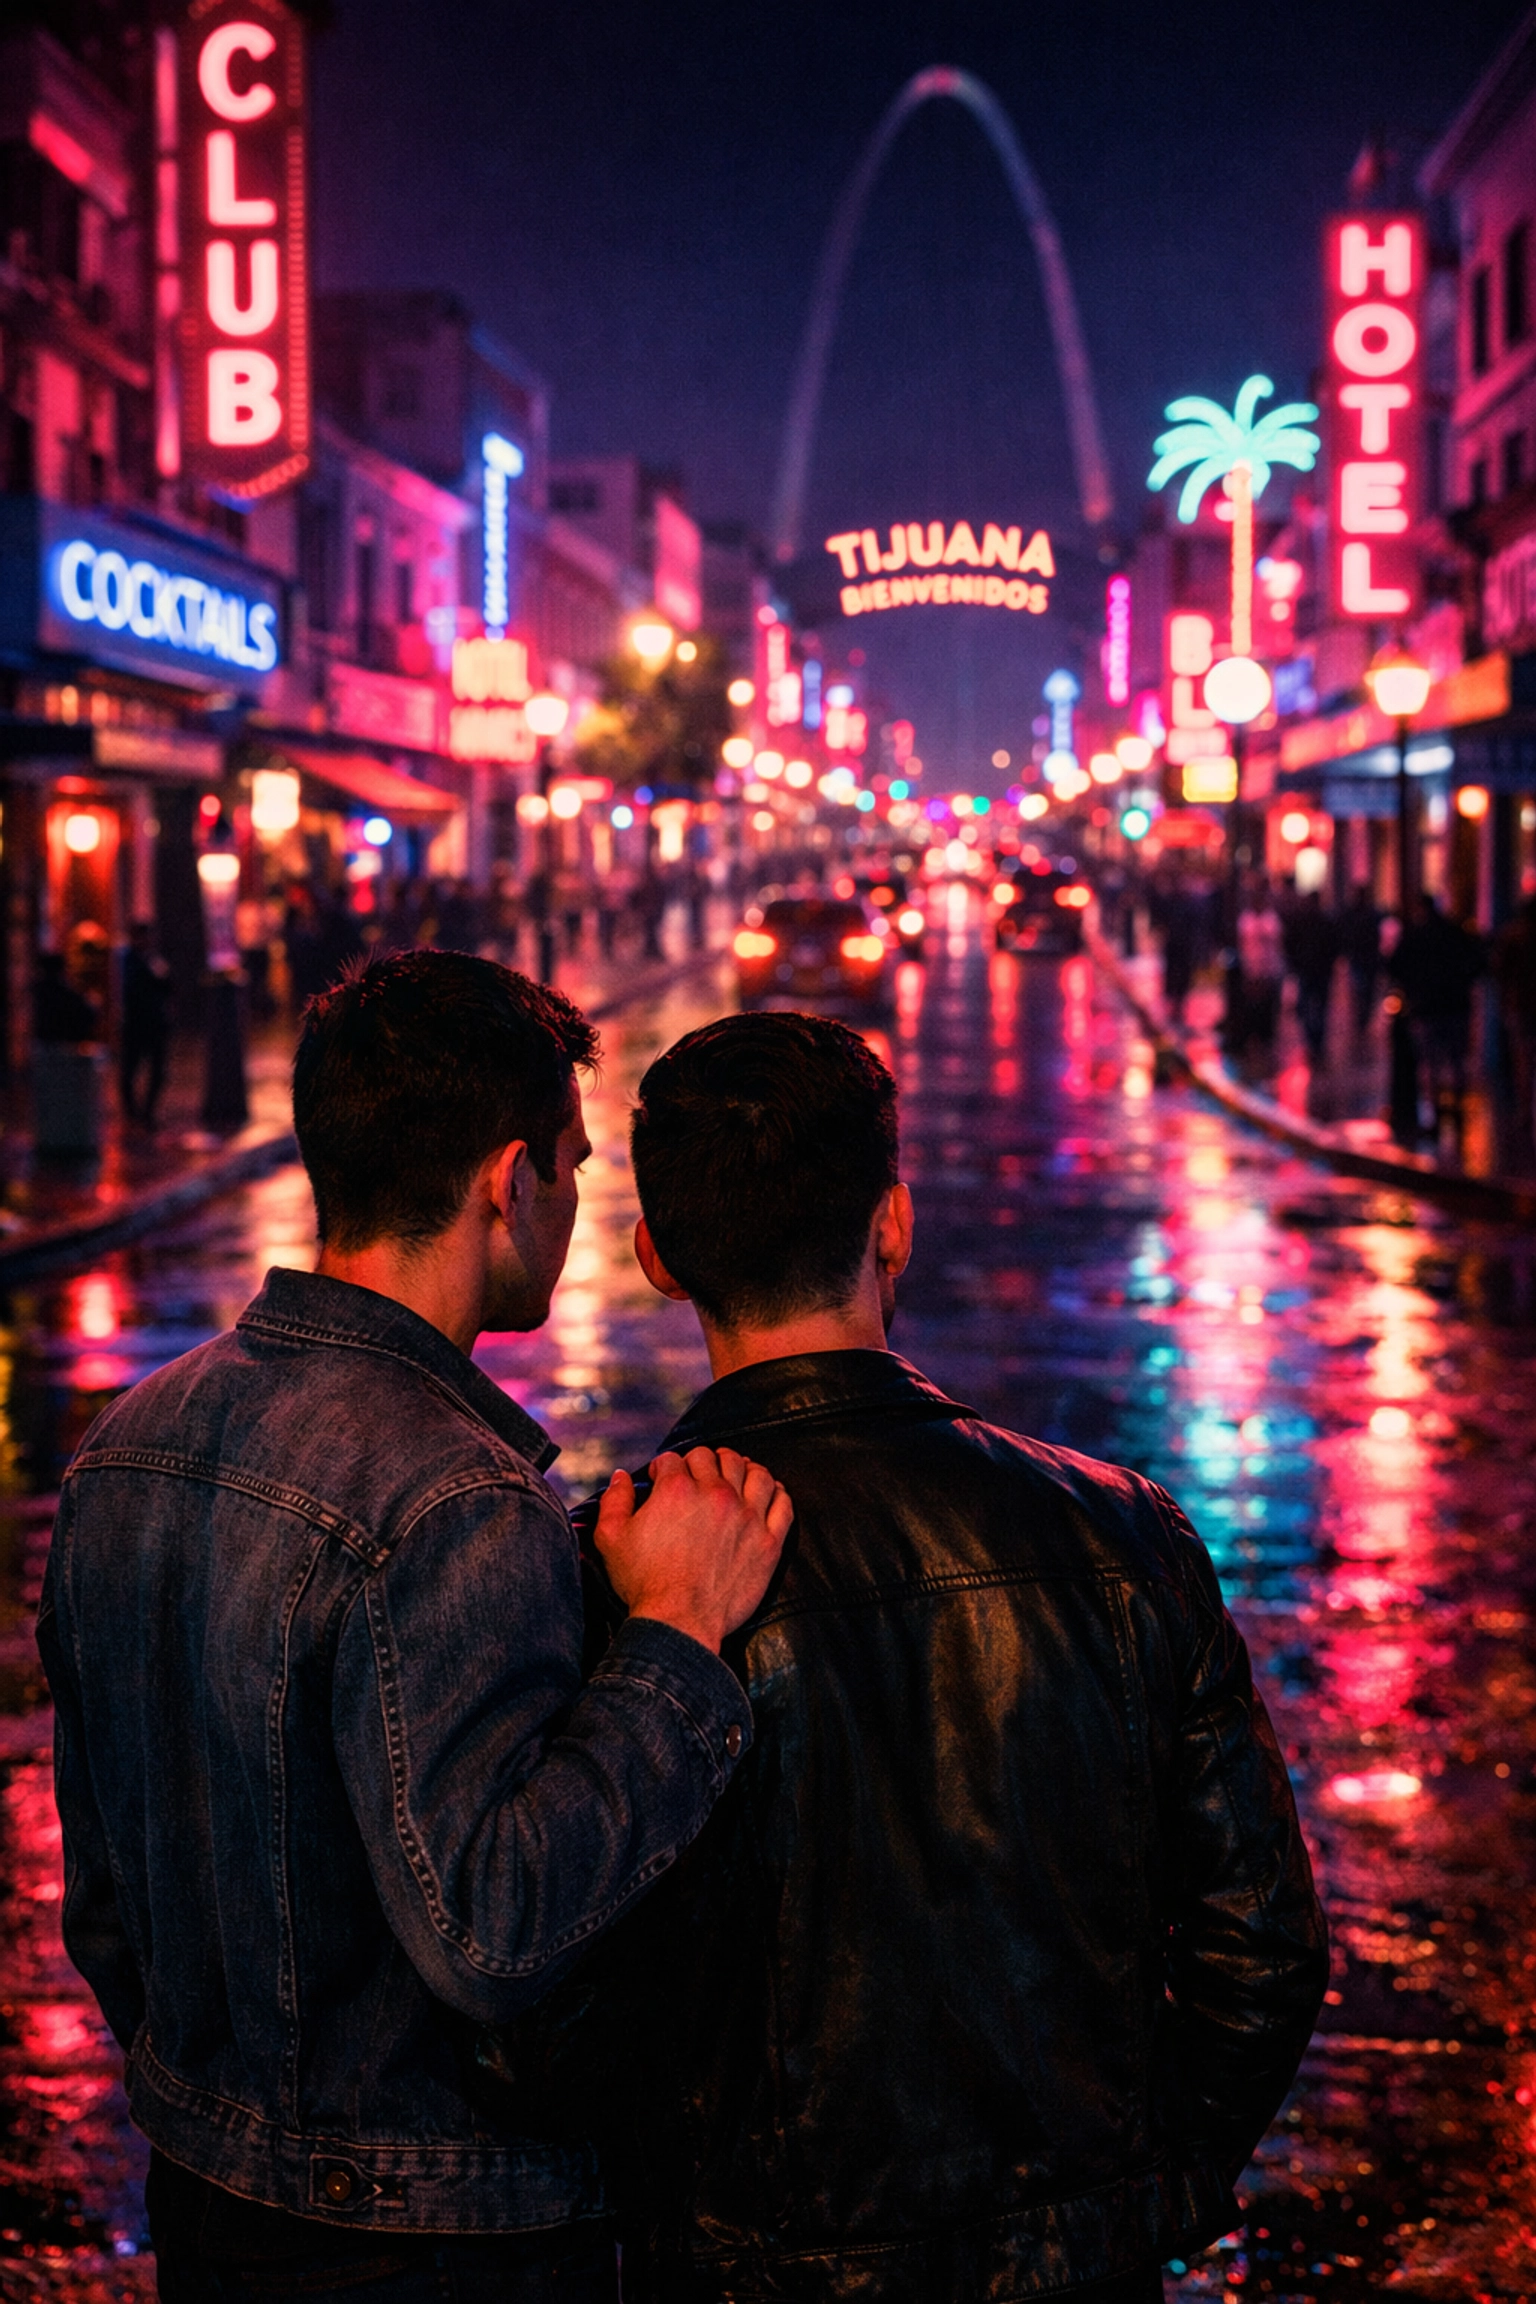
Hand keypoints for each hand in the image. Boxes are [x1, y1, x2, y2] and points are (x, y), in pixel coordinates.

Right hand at [594, 1447, 792, 1653]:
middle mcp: (715, 1494)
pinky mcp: (768, 1541)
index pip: (674, 1459)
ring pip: (754, 1472)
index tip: (664, 1478)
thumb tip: (622, 1476)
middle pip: (715, 1458)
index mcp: (677, 1489)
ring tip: (737, 1474)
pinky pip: (782, 1503)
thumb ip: (614, 1500)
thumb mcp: (611, 1538)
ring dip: (744, 1468)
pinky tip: (769, 1493)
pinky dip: (777, 1492)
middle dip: (703, 1461)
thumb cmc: (644, 1583)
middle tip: (699, 1474)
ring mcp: (746, 1516)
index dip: (665, 1467)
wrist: (679, 1622)